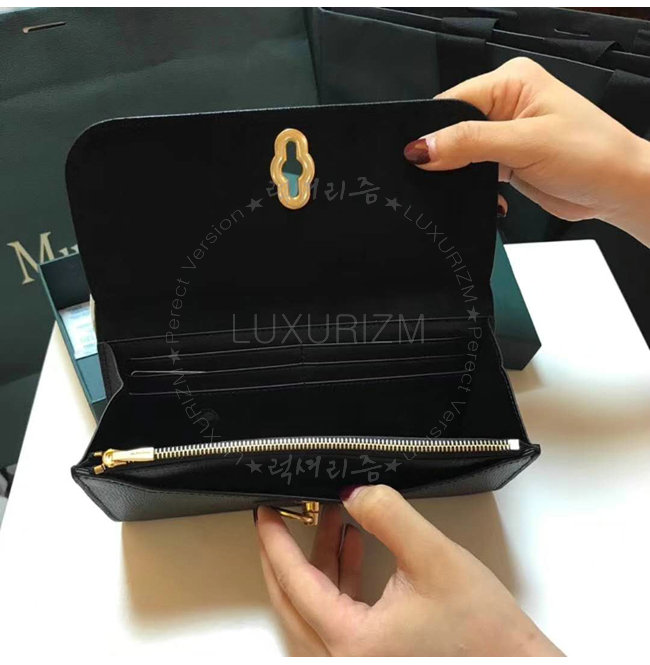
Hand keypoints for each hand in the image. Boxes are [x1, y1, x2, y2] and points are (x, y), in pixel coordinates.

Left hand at [255, 485, 562, 655]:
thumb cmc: (485, 635)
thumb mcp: (434, 559)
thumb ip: (389, 516)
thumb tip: (355, 493)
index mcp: (352, 641)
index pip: (295, 581)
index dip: (276, 540)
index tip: (265, 511)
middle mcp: (346, 658)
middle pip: (294, 598)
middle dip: (287, 550)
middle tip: (280, 514)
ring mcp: (359, 659)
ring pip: (317, 605)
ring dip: (319, 560)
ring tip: (329, 518)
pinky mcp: (376, 654)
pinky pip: (339, 612)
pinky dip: (340, 578)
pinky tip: (352, 546)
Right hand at [403, 57, 649, 246]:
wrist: (618, 189)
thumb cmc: (591, 154)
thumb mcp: (525, 144)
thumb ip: (470, 143)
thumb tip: (421, 147)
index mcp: (510, 82)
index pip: (453, 102)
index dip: (432, 130)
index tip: (417, 159)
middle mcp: (506, 104)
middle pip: (452, 129)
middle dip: (445, 156)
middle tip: (441, 180)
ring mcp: (505, 134)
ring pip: (460, 154)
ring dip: (461, 176)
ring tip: (472, 189)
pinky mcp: (507, 161)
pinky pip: (474, 172)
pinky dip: (475, 188)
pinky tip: (490, 198)